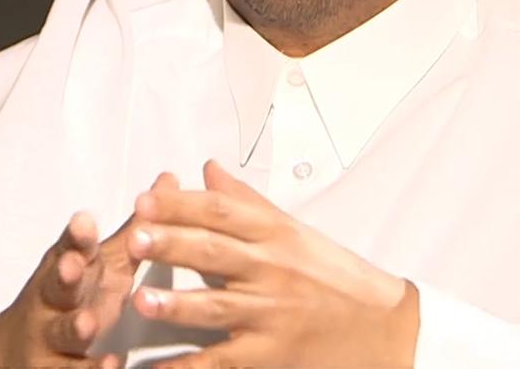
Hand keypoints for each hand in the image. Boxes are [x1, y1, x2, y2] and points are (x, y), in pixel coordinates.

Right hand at [0, 174, 179, 367]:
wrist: (20, 352)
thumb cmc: (73, 299)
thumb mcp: (103, 263)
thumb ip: (135, 228)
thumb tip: (168, 183)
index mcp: (70, 268)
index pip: (71, 247)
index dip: (76, 236)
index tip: (85, 220)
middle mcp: (56, 301)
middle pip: (58, 286)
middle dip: (64, 275)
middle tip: (73, 266)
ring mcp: (53, 337)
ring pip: (63, 332)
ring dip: (74, 327)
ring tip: (87, 323)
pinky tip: (109, 366)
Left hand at [125, 160, 420, 367]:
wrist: (385, 327)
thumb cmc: (336, 278)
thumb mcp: (294, 232)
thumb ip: (245, 202)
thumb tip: (208, 169)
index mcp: (275, 235)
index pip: (223, 213)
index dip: (182, 205)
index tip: (146, 199)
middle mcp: (273, 271)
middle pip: (217, 253)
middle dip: (174, 244)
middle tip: (134, 236)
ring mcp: (272, 314)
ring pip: (219, 307)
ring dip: (178, 304)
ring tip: (142, 299)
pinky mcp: (272, 354)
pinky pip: (223, 361)